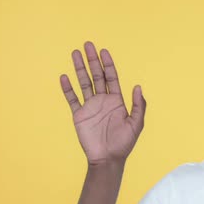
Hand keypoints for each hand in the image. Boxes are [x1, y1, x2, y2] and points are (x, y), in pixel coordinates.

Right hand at [60, 42, 145, 164]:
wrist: (108, 159)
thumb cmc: (124, 143)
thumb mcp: (136, 124)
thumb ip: (138, 106)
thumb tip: (138, 86)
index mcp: (117, 101)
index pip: (112, 78)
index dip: (108, 64)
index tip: (103, 51)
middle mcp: (103, 101)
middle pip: (97, 76)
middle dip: (92, 60)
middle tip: (87, 45)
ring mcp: (90, 107)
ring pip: (84, 83)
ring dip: (79, 69)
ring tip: (74, 53)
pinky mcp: (79, 115)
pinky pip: (72, 99)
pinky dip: (68, 89)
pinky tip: (64, 77)